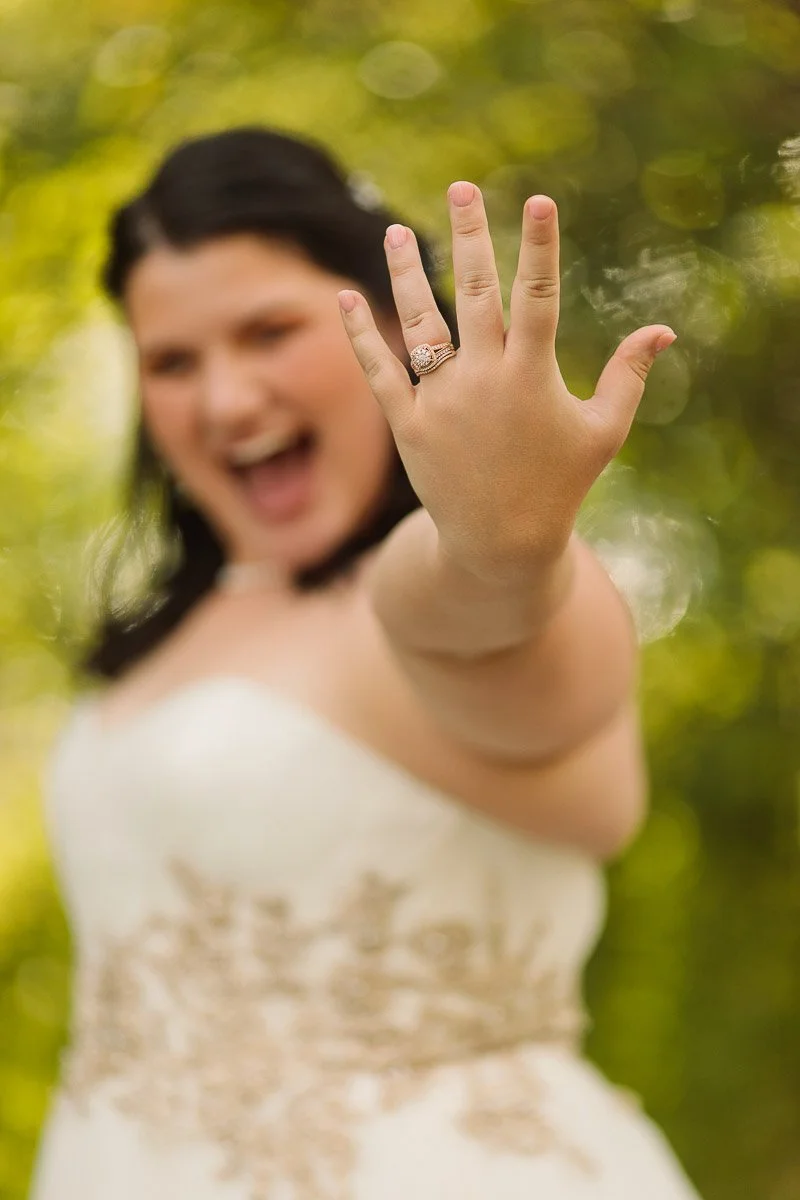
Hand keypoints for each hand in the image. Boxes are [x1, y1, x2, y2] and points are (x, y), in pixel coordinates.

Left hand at [338, 182, 675, 580]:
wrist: (501, 545)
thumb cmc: (560, 486)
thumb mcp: (603, 432)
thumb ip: (630, 376)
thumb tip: (663, 331)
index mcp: (533, 376)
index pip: (539, 298)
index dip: (540, 247)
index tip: (539, 199)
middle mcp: (484, 380)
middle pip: (475, 294)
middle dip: (470, 236)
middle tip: (461, 188)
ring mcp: (442, 402)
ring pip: (421, 324)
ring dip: (406, 273)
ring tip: (396, 230)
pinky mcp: (409, 425)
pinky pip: (381, 372)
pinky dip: (362, 335)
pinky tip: (347, 296)